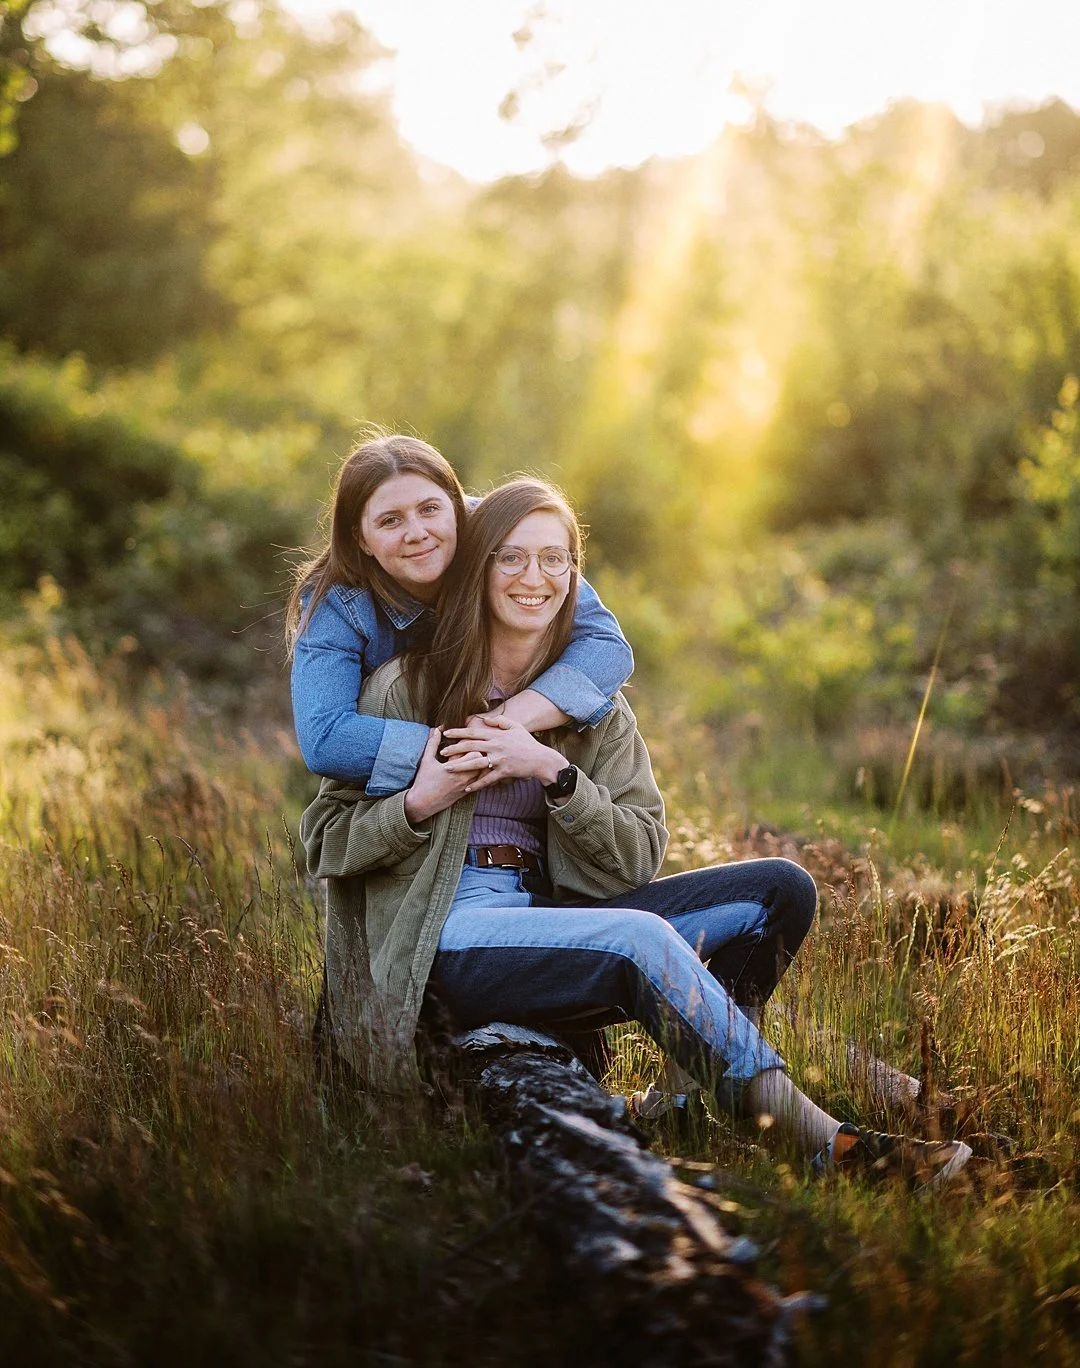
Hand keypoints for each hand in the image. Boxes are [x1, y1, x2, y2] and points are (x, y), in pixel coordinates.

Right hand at [404, 728, 485, 823]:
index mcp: (454, 767)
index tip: (466, 744)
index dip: (472, 746)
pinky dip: (479, 775)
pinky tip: (473, 771)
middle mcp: (463, 777)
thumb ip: (433, 743)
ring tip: (474, 760)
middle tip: (472, 750)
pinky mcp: (466, 793)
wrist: (422, 803)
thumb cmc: (423, 781)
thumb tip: (437, 729)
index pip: (475, 753)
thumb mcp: (426, 760)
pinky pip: (479, 782)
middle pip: (482, 762)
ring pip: (483, 773)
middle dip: (479, 754)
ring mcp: (466, 786)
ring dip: (480, 765)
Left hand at [441, 715, 564, 791]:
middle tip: (442, 751)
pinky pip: (487, 780)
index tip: (446, 732)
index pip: (474, 732)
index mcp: (497, 735)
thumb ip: (499, 722)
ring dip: (460, 766)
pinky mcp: (503, 772)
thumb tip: (484, 719)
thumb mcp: (515, 727)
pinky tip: (466, 788)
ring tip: (447, 768)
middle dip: (454, 748)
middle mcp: (496, 746)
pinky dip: (476, 785)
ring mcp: (499, 760)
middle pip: (471, 746)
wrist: (540, 759)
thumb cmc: (527, 742)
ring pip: (475, 763)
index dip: (459, 732)